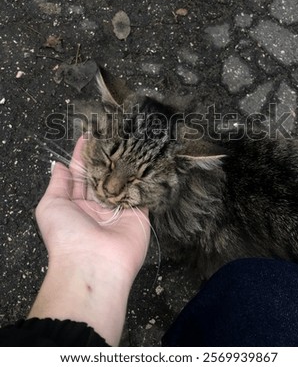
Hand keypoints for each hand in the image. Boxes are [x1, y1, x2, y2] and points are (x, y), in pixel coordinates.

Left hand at [35, 135, 149, 280]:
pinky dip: (143, 178)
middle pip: (103, 175)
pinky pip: (141, 192)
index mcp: (76, 204)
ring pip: (122, 181)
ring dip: (125, 163)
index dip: (84, 155)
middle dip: (106, 156)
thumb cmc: (66, 235)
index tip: (89, 135)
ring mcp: (119, 209)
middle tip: (112, 133)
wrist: (93, 264)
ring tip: (129, 140)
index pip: (81, 173)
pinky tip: (145, 158)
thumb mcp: (51, 205)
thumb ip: (58, 183)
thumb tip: (59, 165)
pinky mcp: (138, 214)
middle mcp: (98, 205)